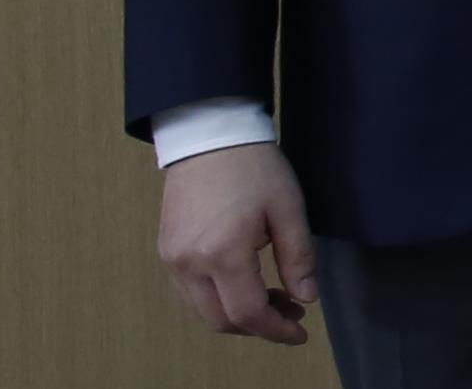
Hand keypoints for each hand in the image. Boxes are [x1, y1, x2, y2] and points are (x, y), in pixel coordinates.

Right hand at [154, 143, 316, 344]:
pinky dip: (216, 301)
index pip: (248, 313)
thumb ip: (298, 258)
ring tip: (272, 298)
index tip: (301, 333)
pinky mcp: (166, 251)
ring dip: (237, 316)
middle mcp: (189, 265)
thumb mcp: (289, 209)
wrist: (208, 137)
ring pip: (201, 311)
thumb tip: (306, 298)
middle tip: (291, 311)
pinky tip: (243, 285)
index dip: (276, 330)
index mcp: (222, 254)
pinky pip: (188, 294)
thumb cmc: (254, 169)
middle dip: (259, 326)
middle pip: (221, 320)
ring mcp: (171, 260)